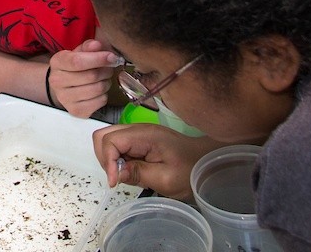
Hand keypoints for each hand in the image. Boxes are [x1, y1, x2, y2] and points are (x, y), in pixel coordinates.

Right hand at [48, 39, 121, 117]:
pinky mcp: (76, 111)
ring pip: (97, 89)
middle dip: (106, 70)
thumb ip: (88, 47)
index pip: (78, 61)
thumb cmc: (73, 67)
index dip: (98, 59)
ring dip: (106, 82)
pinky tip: (99, 90)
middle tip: (109, 67)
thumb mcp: (78, 52)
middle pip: (91, 76)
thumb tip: (98, 45)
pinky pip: (100, 102)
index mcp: (57, 62)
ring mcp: (65, 99)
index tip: (111, 57)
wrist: (62, 86)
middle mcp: (57, 82)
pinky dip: (104, 95)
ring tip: (104, 78)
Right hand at [92, 124, 224, 198]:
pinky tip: (130, 171)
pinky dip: (116, 159)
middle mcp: (137, 130)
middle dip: (104, 158)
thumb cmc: (190, 171)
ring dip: (109, 159)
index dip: (107, 161)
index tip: (115, 182)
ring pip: (107, 140)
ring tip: (124, 174)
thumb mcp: (166, 178)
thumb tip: (116, 173)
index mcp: (144, 135)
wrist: (207, 164)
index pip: (110, 140)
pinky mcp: (139, 141)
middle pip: (103, 135)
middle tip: (117, 177)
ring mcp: (137, 134)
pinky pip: (118, 146)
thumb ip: (139, 173)